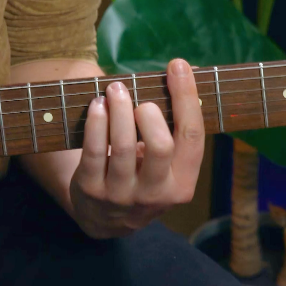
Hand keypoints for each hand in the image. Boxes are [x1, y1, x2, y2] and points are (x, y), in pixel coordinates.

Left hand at [69, 59, 204, 238]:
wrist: (105, 219)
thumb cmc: (141, 175)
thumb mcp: (164, 162)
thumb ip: (174, 125)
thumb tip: (183, 71)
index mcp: (183, 183)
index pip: (193, 136)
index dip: (186, 98)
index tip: (177, 66)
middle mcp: (156, 193)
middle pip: (160, 146)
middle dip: (148, 113)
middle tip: (134, 94)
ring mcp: (122, 195)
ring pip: (123, 146)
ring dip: (118, 110)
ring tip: (114, 90)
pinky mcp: (92, 191)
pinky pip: (94, 151)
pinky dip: (96, 123)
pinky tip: (97, 105)